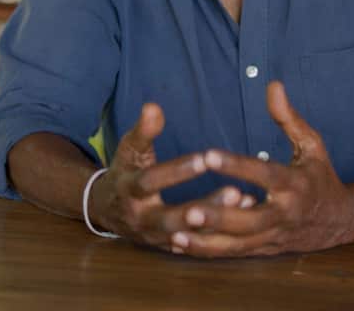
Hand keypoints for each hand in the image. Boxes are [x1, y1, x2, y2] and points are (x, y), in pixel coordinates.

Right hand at [88, 102, 232, 250]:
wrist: (107, 209)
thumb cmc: (124, 171)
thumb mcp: (129, 149)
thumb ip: (143, 131)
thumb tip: (153, 107)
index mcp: (129, 191)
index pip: (151, 182)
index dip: (177, 171)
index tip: (205, 158)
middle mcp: (141, 219)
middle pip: (171, 218)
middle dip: (203, 207)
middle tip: (235, 192)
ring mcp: (156, 237)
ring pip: (189, 235)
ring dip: (218, 221)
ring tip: (246, 201)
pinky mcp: (170, 246)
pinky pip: (197, 243)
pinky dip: (221, 231)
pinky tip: (246, 215)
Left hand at [167, 81, 353, 256]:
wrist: (339, 221)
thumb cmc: (319, 176)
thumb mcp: (311, 145)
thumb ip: (289, 118)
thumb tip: (272, 85)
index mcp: (296, 185)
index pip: (265, 175)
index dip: (237, 166)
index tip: (209, 155)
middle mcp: (285, 214)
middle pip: (250, 221)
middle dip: (220, 218)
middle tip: (189, 210)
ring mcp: (274, 236)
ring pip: (240, 244)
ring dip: (208, 241)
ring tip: (177, 233)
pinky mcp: (264, 250)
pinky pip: (234, 253)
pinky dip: (209, 251)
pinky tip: (181, 244)